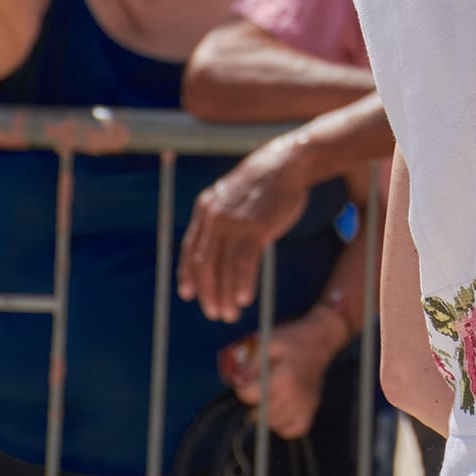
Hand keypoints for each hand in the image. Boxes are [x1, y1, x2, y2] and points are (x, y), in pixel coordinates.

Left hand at [180, 134, 312, 322]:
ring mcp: (233, 222)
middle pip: (203, 263)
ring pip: (222, 267)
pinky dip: (242, 283)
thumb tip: (225, 253)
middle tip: (213, 312)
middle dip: (207, 291)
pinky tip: (245, 299)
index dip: (187, 274)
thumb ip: (226, 222)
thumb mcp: (236, 199)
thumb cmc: (265, 184)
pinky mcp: (255, 227)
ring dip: (224, 294)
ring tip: (229, 313)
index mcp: (205, 208)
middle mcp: (214, 216)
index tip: (187, 294)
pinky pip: (244, 262)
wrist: (287, 163)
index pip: (190, 248)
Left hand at [220, 309, 347, 438]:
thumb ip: (250, 363)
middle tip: (259, 385)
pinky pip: (292, 430)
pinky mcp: (311, 410)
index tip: (248, 376)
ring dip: (266, 414)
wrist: (321, 339)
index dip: (243, 385)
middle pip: (260, 414)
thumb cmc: (291, 339)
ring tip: (270, 396)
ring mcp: (306, 405)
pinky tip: (280, 410)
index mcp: (284, 377)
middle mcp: (296, 396)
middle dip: (254, 401)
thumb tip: (237, 382)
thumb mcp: (267, 342)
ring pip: (274, 424)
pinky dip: (283, 425)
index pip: (249, 396)